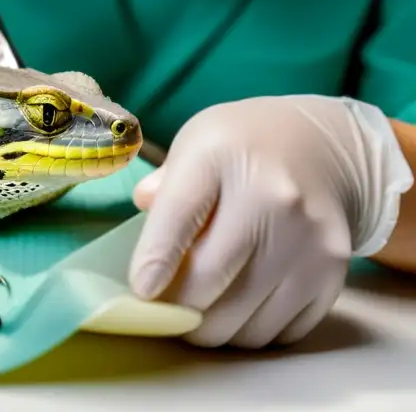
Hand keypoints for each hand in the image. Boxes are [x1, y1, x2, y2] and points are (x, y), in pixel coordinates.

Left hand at [128, 94, 412, 348]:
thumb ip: (160, 193)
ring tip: (202, 310)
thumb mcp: (191, 146)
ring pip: (245, 321)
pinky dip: (253, 331)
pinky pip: (281, 330)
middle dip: (178, 308)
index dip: (154, 261)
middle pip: (208, 280)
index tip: (142, 290)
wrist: (322, 146)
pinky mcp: (333, 270)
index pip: (178, 216)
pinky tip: (243, 308)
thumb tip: (146, 253)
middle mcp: (270, 196)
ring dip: (214, 328)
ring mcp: (307, 237)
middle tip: (166, 309)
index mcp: (219, 155)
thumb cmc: (240, 150)